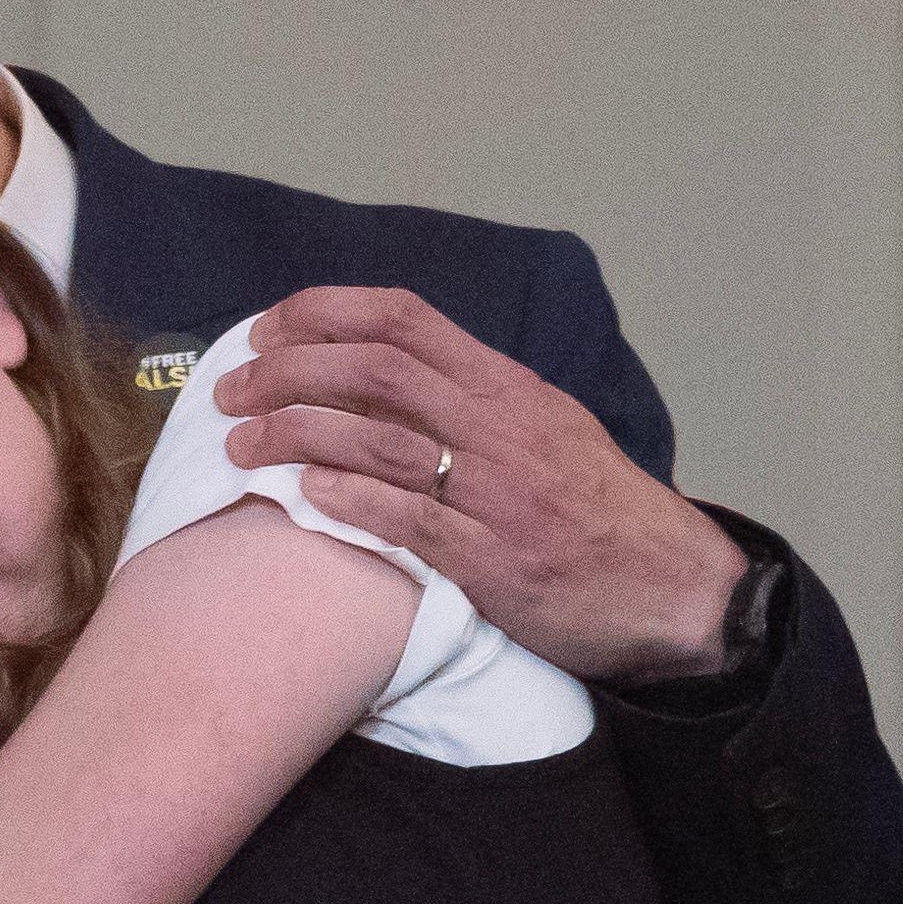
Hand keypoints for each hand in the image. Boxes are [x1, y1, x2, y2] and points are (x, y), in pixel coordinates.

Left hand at [213, 286, 748, 682]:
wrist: (672, 590)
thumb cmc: (598, 510)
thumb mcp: (546, 427)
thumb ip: (471, 398)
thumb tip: (382, 374)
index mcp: (507, 387)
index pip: (404, 318)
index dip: (323, 313)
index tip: (266, 330)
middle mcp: (500, 427)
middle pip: (375, 371)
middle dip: (287, 372)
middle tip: (230, 393)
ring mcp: (496, 493)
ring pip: (378, 440)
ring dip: (293, 435)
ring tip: (239, 445)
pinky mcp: (492, 560)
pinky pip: (406, 519)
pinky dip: (346, 499)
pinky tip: (300, 494)